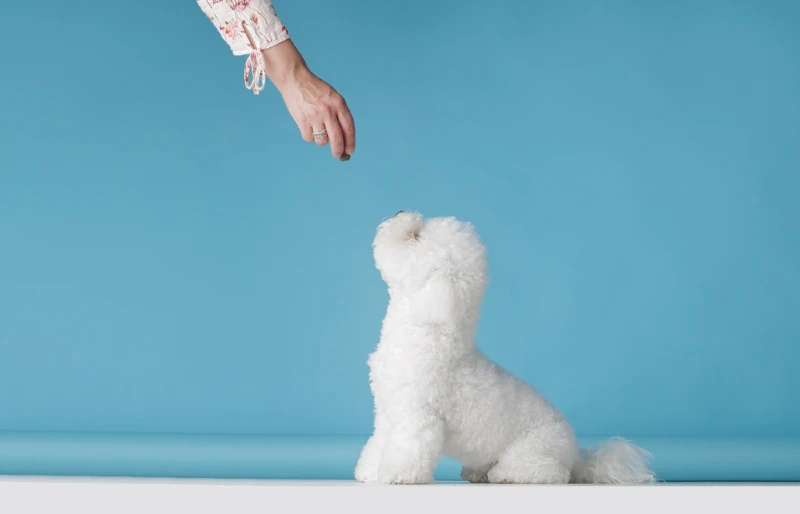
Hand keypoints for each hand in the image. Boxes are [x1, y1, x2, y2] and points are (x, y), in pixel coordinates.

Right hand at [263, 40, 355, 159]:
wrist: (295, 80)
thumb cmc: (315, 90)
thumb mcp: (332, 97)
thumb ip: (339, 114)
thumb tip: (343, 138)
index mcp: (339, 103)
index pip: (349, 128)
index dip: (350, 142)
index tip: (350, 150)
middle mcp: (328, 111)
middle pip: (337, 139)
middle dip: (338, 150)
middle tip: (337, 154)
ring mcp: (315, 116)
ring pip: (322, 141)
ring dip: (321, 140)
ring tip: (317, 129)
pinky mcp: (303, 120)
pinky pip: (309, 138)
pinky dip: (309, 135)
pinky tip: (308, 125)